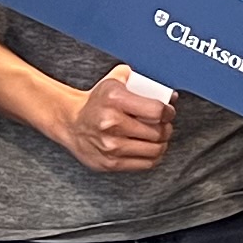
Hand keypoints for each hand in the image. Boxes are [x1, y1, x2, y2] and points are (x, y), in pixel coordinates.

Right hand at [59, 68, 176, 175]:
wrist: (71, 122)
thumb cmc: (96, 102)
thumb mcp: (114, 81)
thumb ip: (139, 79)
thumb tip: (170, 95)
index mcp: (115, 99)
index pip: (156, 110)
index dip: (168, 112)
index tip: (168, 112)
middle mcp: (111, 123)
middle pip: (157, 132)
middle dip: (167, 128)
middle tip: (164, 125)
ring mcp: (110, 145)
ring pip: (154, 150)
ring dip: (162, 144)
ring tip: (158, 137)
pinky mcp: (110, 162)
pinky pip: (144, 164)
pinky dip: (153, 157)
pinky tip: (150, 149)